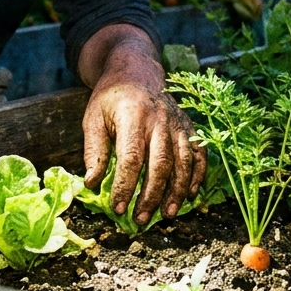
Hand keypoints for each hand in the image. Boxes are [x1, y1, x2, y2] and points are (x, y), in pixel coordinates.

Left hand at [82, 80, 206, 224]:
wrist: (136, 71)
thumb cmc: (111, 98)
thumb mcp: (93, 119)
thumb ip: (94, 151)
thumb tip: (92, 184)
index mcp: (132, 116)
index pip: (131, 158)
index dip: (125, 187)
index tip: (118, 209)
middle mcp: (159, 120)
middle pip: (160, 164)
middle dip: (151, 196)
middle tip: (141, 219)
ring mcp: (177, 123)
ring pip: (182, 162)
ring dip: (177, 191)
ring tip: (168, 214)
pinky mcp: (188, 126)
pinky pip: (198, 154)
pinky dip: (197, 175)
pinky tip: (191, 195)